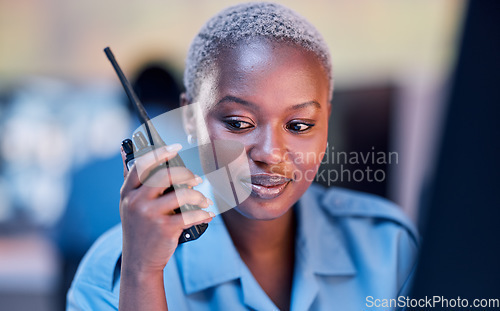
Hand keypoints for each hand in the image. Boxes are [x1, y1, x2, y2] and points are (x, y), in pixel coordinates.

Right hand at [119, 144, 213, 274]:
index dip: (160, 153)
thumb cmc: (139, 229)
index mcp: (127, 193)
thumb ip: (132, 181)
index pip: (143, 165)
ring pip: (182, 194)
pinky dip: (203, 214)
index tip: (176, 147)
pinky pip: (190, 215)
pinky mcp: (165, 229)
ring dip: (198, 195)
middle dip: (186, 174)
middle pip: (166, 175)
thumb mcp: (129, 205)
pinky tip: (207, 214)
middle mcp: (136, 202)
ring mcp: (149, 215)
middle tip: (196, 180)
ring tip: (203, 200)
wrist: (139, 262)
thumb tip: (128, 151)